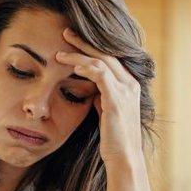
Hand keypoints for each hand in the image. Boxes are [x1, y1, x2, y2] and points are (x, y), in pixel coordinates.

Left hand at [54, 28, 143, 165]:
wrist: (123, 157)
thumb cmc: (112, 137)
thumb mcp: (106, 110)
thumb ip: (102, 95)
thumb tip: (90, 85)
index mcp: (129, 84)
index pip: (109, 57)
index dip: (90, 47)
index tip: (72, 40)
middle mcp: (131, 83)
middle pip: (106, 53)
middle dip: (84, 42)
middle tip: (65, 32)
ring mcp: (126, 90)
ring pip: (101, 62)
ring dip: (78, 54)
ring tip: (59, 52)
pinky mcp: (117, 100)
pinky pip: (101, 76)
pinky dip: (86, 68)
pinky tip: (72, 67)